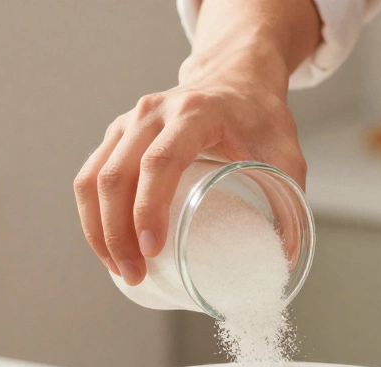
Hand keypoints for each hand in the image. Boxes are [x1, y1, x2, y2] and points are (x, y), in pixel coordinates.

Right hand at [73, 50, 304, 284]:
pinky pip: (89, 177)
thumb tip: (285, 261)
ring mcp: (129, 122)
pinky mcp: (117, 135)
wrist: (236, 77)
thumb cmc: (259, 117)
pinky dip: (92, 216)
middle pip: (116, 175)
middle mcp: (153, 113)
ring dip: (98, 230)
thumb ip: (291, 202)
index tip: (152, 249)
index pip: (160, 161)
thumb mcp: (286, 153)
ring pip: (92, 179)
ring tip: (119, 269)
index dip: (150, 208)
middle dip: (118, 233)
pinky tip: (106, 247)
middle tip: (135, 274)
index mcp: (194, 113)